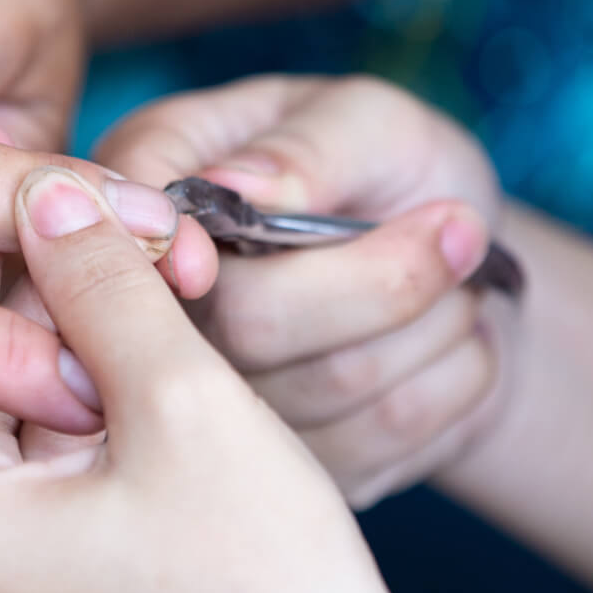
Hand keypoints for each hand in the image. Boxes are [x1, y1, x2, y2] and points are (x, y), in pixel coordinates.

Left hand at [0, 167, 411, 592]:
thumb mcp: (185, 399)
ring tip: (100, 267)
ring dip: (41, 356)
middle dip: (7, 297)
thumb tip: (39, 191)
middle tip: (60, 204)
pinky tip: (115, 360)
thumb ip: (100, 281)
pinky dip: (60, 427)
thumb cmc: (272, 583)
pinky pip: (16, 500)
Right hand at [96, 75, 510, 505]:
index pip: (130, 239)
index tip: (295, 219)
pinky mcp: (291, 472)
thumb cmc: (395, 169)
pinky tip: (457, 339)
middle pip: (244, 328)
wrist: (462, 270)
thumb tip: (239, 189)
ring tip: (461, 278)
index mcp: (150, 193)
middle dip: (379, 280)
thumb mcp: (367, 120)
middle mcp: (163, 309)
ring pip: (330, 387)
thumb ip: (308, 147)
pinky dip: (452, 380)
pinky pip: (383, 436)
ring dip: (430, 325)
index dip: (194, 247)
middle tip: (462, 225)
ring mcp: (220, 405)